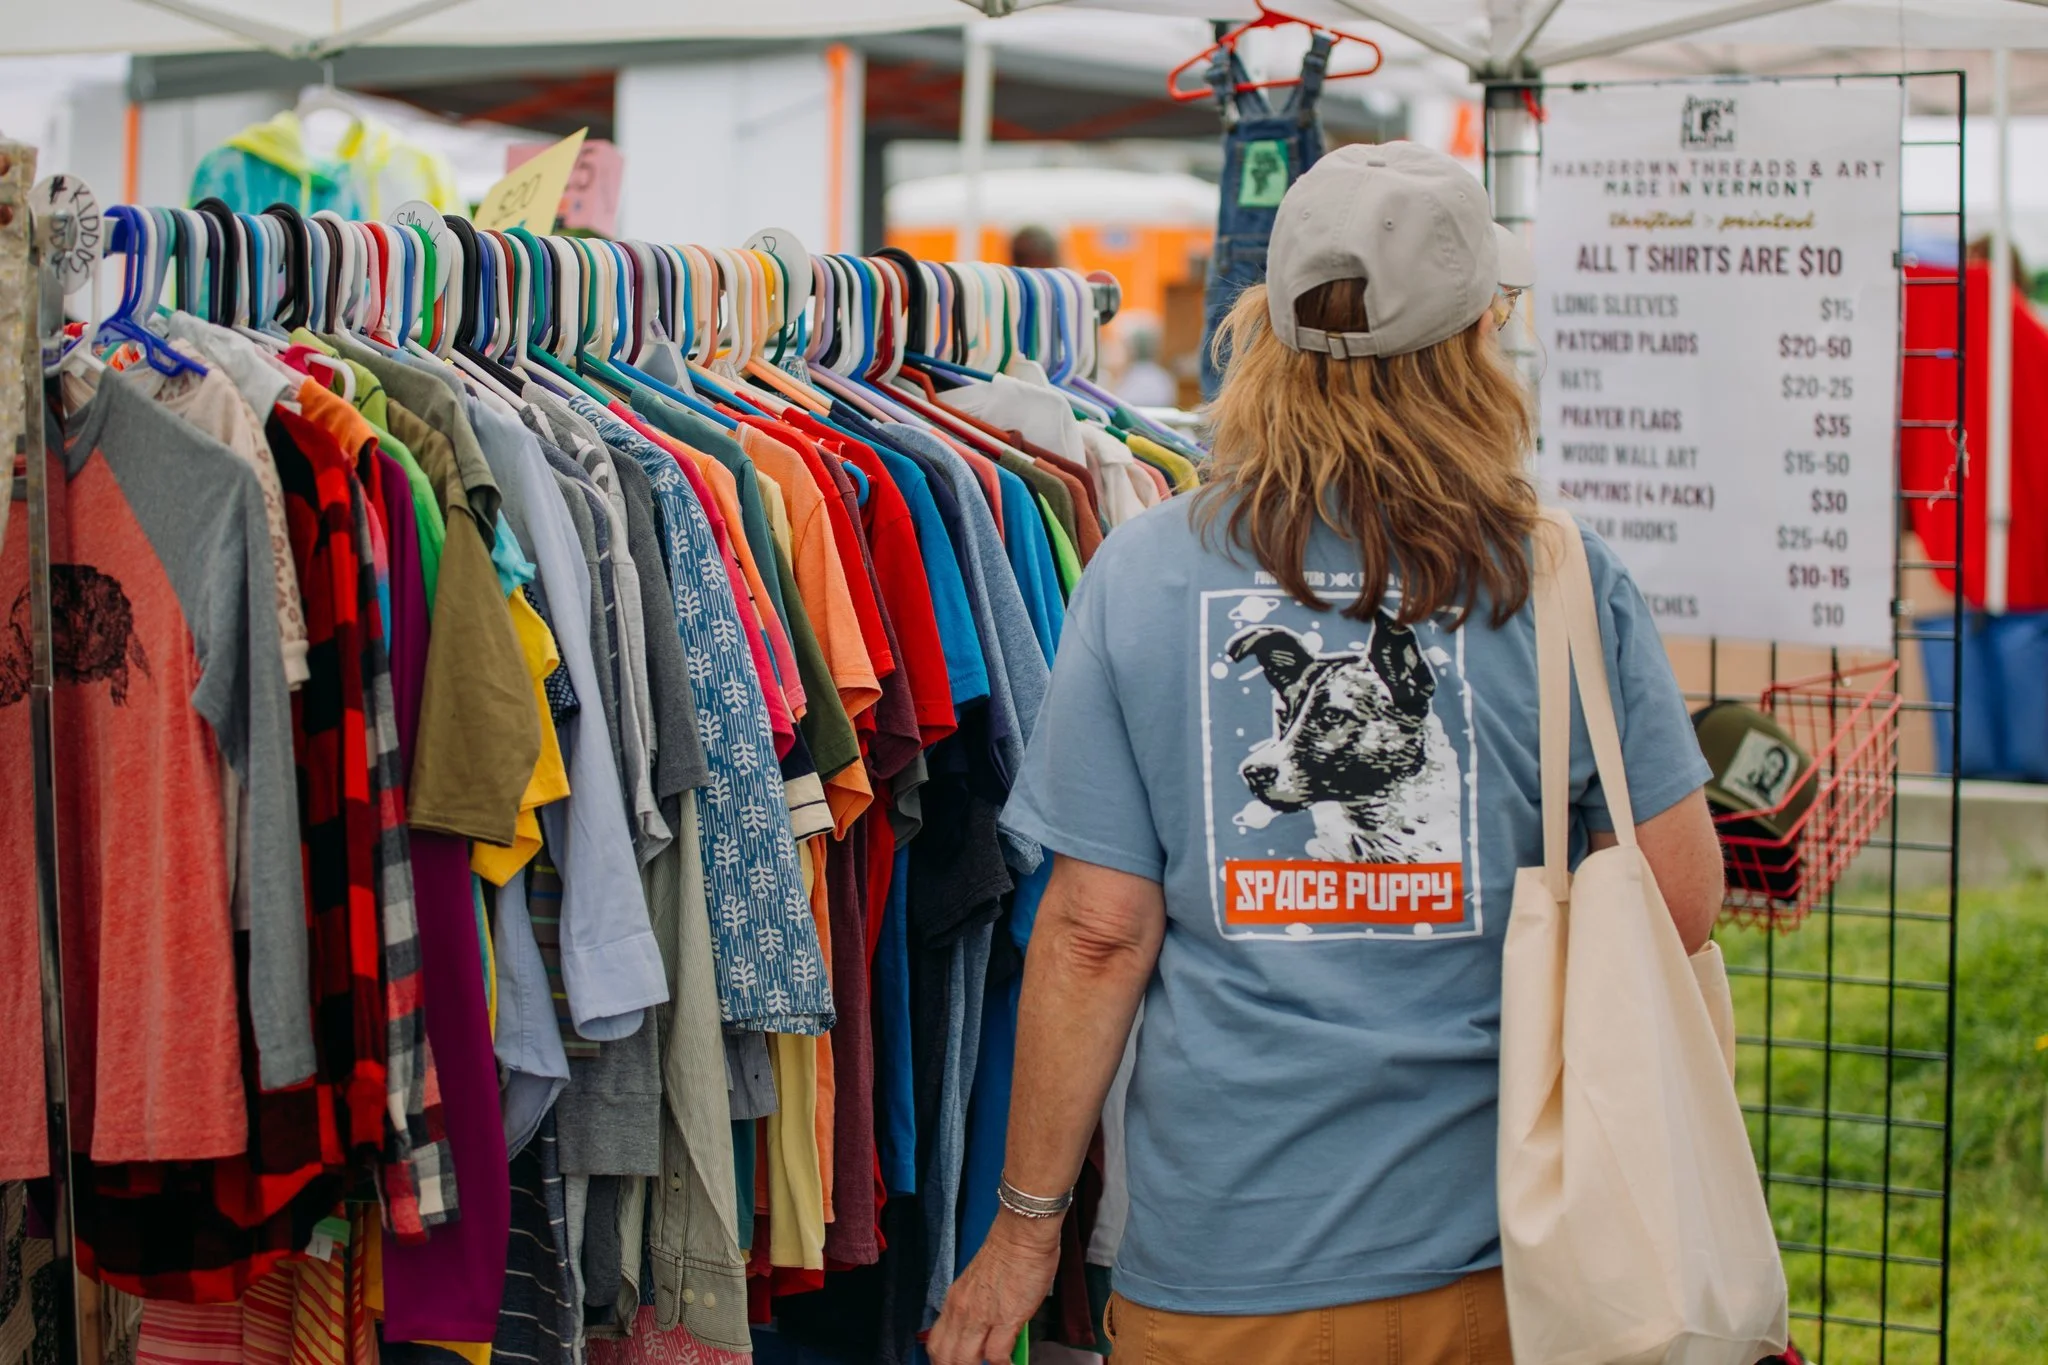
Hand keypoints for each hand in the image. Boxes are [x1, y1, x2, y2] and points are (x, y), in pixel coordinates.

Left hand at [928, 1213, 1062, 1364]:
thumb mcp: (977, 1284)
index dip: (943, 1362)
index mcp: (954, 1302)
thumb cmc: (1007, 1252)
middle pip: (945, 1358)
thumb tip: (983, 1332)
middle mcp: (961, 1311)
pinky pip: (996, 1355)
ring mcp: (982, 1316)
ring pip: (964, 1361)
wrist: (1022, 1234)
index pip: (935, 1345)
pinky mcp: (1006, 1318)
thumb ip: (975, 1309)